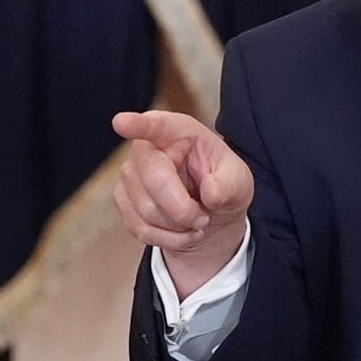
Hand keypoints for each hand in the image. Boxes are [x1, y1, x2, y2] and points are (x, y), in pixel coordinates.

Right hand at [112, 110, 253, 297]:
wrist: (210, 213)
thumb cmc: (223, 185)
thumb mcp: (238, 182)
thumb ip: (229, 185)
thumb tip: (211, 192)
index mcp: (179, 132)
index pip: (157, 126)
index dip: (138, 125)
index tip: (122, 122)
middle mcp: (148, 148)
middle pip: (154, 180)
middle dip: (183, 209)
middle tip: (204, 217)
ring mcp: (130, 173)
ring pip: (146, 210)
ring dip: (177, 226)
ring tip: (195, 220)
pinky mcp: (122, 198)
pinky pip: (140, 227)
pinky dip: (167, 238)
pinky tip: (182, 232)